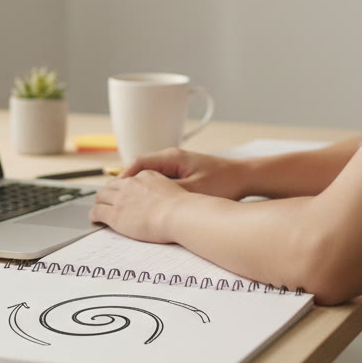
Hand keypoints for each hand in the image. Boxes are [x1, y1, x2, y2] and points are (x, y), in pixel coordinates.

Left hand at [88, 170, 187, 242]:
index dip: (123, 187)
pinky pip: (97, 211)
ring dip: (100, 202)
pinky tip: (95, 219)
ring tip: (99, 209)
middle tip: (108, 201)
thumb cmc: (182, 207)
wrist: (177, 215)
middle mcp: (131, 184)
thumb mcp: (175, 188)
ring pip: (101, 196)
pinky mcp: (115, 214)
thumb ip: (165, 188)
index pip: (128, 179)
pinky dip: (94, 215)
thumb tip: (162, 195)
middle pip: (112, 185)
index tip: (123, 193)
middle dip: (109, 193)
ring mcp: (121, 198)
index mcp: (146, 175)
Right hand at [119, 148, 247, 199]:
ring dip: (140, 187)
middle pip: (142, 168)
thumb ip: (170, 192)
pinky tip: (151, 204)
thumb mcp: (195, 190)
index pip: (139, 162)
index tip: (116, 190)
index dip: (125, 176)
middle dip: (128, 182)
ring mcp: (179, 165)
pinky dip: (153, 190)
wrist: (246, 177)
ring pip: (151, 175)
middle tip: (116, 197)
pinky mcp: (186, 173)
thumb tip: (147, 197)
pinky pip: (162, 180)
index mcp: (173, 157)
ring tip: (129, 202)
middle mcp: (174, 158)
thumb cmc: (224, 182)